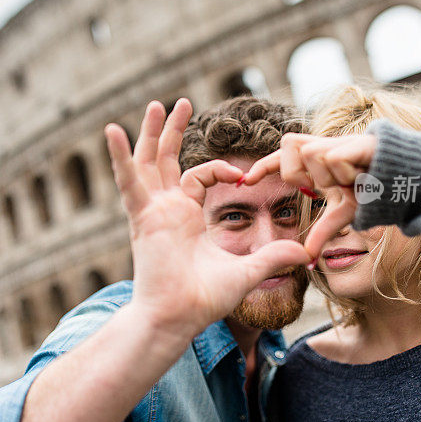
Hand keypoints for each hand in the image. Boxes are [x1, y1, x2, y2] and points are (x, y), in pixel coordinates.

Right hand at [105, 99, 308, 338]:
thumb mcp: (247, 270)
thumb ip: (274, 256)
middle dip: (173, 130)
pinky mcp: (142, 217)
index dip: (221, 168)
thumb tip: (308, 254)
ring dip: (152, 133)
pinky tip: (112, 131)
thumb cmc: (204, 299)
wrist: (178, 318)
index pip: (200, 175)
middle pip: (167, 159)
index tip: (244, 175)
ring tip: (156, 104)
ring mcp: (152, 210)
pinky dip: (119, 157)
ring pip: (149, 162)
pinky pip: (129, 182)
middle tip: (179, 102)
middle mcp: (167, 208)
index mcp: (187, 216)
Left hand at [245, 133, 376, 261]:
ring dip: (327, 176)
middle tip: (324, 189)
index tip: (244, 182)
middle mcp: (325, 145)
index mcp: (317, 160)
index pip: (282, 157)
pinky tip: (359, 176)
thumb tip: (307, 261)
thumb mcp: (343, 213)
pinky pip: (332, 157)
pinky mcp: (357, 140)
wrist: (410, 180)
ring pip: (311, 154)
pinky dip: (342, 171)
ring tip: (350, 181)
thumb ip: (323, 232)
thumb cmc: (375, 192)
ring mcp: (340, 141)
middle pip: (290, 151)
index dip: (263, 166)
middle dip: (301, 175)